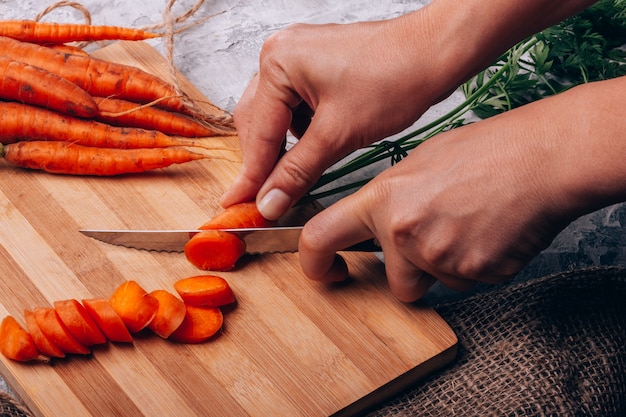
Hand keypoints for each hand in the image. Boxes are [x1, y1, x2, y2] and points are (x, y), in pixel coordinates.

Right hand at [220, 12, 455, 218]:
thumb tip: (269, 202)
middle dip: (262, 161)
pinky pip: (295, 106)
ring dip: (280, 148)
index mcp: (278, 62)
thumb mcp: (338, 134)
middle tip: (262, 198)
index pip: (259, 132)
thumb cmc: (395, 78)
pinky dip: (298, 133)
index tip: (238, 204)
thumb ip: (297, 172)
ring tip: (287, 178)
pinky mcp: (318, 66)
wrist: (435, 53)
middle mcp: (281, 54)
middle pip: (258, 121)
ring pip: (275, 116)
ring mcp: (298, 57)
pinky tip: (309, 150)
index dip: (251, 175)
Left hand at [297, 82, 622, 300]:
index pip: (321, 238)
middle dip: (409, 271)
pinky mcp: (477, 275)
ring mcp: (441, 258)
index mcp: (383, 200)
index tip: (324, 271)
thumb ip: (389, 198)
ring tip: (471, 225)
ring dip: (446, 266)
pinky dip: (475, 265)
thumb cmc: (485, 151)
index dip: (314, 263)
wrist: (541, 160)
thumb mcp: (418, 162)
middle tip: (437, 237)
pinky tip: (490, 233)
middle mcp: (404, 234)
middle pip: (393, 282)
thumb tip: (375, 222)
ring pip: (434, 283)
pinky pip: (467, 281)